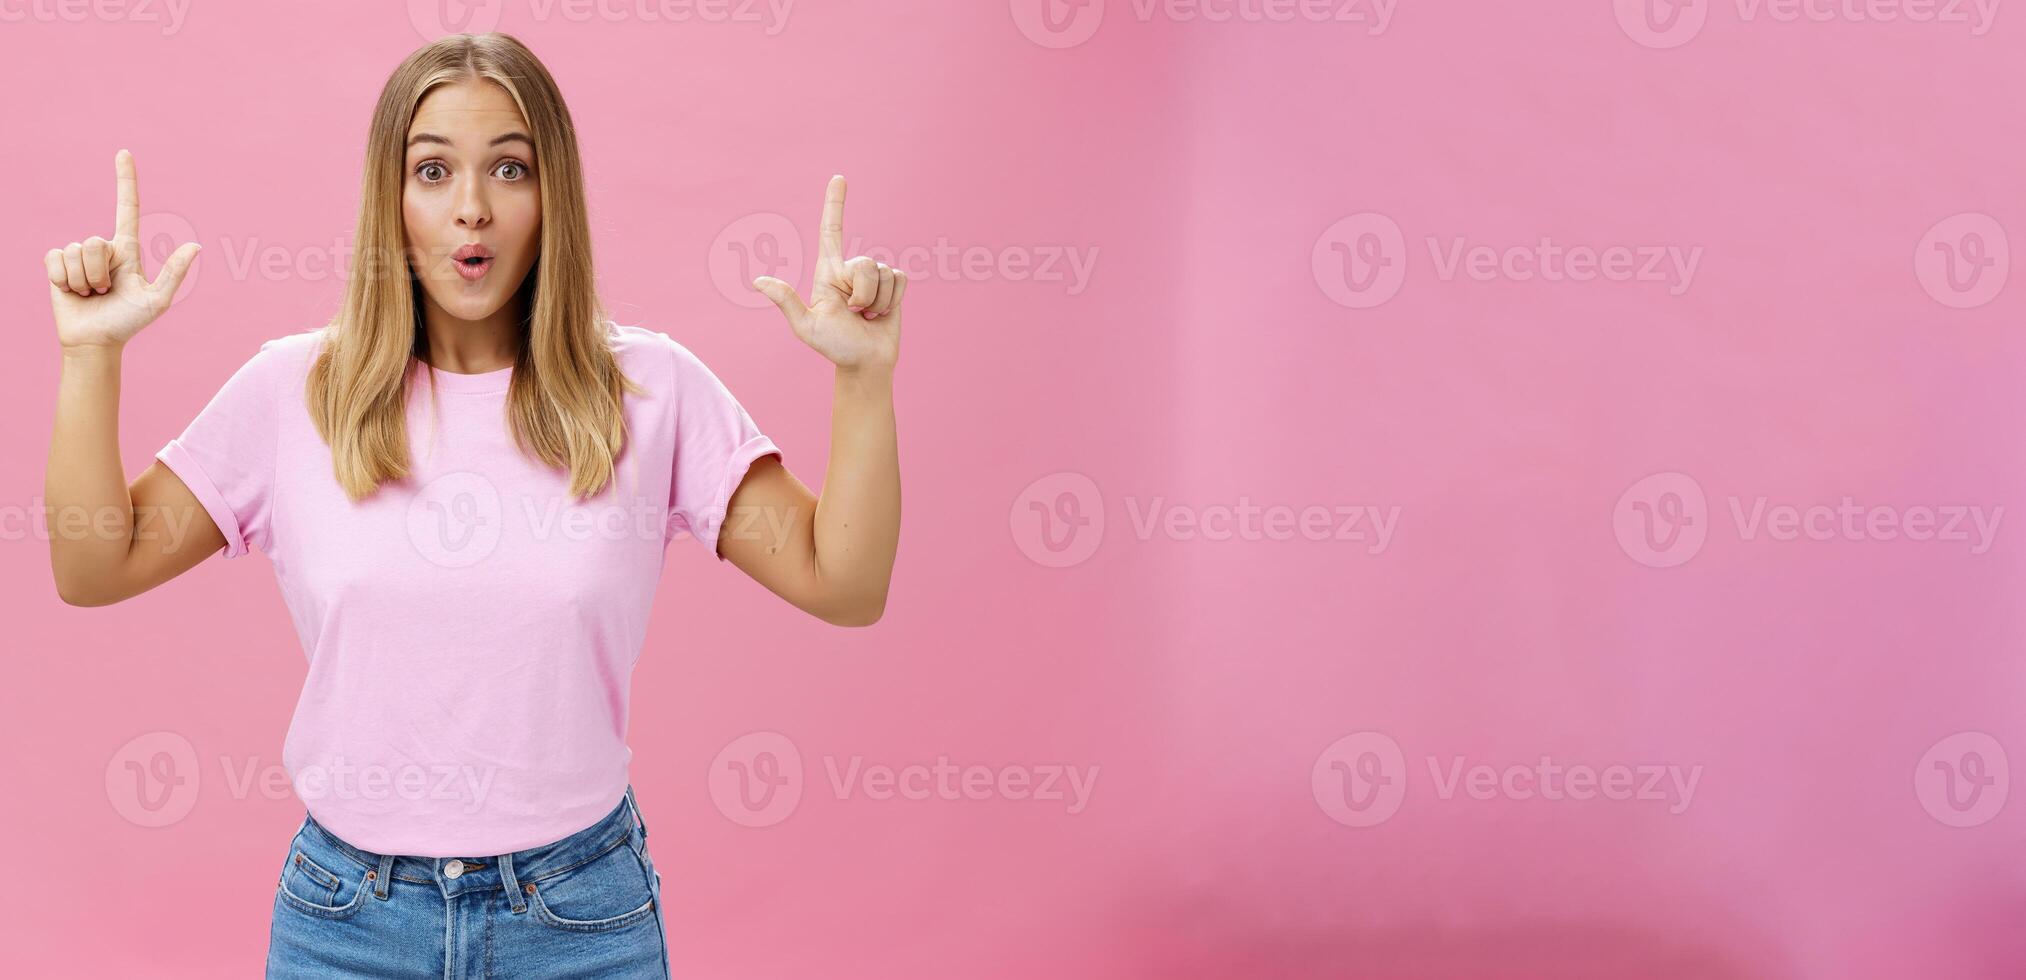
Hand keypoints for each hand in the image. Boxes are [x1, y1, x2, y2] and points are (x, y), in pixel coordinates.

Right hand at [45, 149, 201, 351]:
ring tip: (91, 293)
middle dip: (99, 272)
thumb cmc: (128, 321)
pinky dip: (65, 281)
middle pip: (96, 241)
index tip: (124, 153)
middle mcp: (103, 247)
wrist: (96, 340)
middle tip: (105, 290)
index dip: (125, 180)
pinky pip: (57, 260)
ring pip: (77, 252)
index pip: (127, 208)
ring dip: (84, 279)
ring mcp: (78, 254)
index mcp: (127, 249)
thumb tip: (196, 246)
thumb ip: (174, 273)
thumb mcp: (157, 300)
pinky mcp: (57, 264)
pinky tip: (73, 292)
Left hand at [751, 175, 904, 371]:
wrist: (866, 364)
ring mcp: (874, 277)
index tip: (838, 178)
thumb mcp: (807, 327)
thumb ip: (787, 302)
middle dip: (863, 293)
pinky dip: (893, 300)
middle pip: (865, 263)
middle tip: (855, 313)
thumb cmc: (834, 347)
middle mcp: (851, 270)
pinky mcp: (894, 286)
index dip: (835, 204)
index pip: (831, 230)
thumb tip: (758, 280)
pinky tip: (883, 313)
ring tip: (867, 316)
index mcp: (828, 272)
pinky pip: (900, 278)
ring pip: (884, 272)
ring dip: (878, 301)